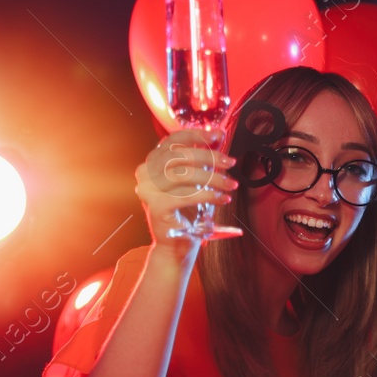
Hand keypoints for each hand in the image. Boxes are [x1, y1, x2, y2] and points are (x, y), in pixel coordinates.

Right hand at [136, 129, 235, 250]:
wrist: (177, 242)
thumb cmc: (188, 209)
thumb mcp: (198, 179)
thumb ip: (205, 157)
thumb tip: (219, 133)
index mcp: (153, 162)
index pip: (172, 140)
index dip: (196, 135)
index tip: (218, 136)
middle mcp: (145, 172)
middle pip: (180, 156)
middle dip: (210, 157)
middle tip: (231, 163)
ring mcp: (147, 189)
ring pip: (184, 174)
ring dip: (213, 178)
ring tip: (231, 185)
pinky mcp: (155, 206)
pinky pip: (186, 195)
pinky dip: (208, 195)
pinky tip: (222, 198)